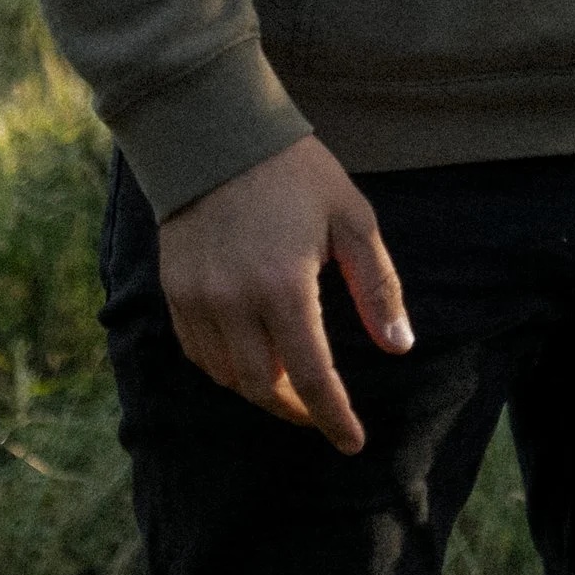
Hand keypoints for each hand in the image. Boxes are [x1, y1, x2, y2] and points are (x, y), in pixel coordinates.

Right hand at [158, 131, 412, 446]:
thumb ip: (377, 285)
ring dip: (262, 389)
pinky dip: (226, 368)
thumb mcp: (351, 217)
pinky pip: (199, 355)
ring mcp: (198, 300)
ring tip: (289, 380)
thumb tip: (400, 346)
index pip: (312, 377)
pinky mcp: (174, 291)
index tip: (352, 442)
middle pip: (264, 388)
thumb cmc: (294, 172)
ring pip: (229, 378)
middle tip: (320, 409)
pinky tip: (249, 356)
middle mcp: (235, 302)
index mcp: (285, 285)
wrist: (217, 132)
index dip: (333, 417)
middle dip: (297, 410)